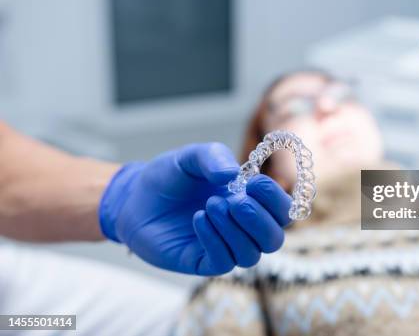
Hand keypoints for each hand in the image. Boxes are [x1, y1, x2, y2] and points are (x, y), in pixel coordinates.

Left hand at [98, 143, 291, 274]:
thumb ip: (212, 157)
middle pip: (275, 239)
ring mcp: (224, 246)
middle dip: (259, 220)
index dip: (276, 200)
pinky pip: (224, 262)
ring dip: (234, 230)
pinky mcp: (202, 262)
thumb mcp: (191, 157)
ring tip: (210, 206)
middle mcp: (242, 227)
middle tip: (234, 201)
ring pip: (252, 255)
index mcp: (250, 201)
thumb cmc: (170, 178)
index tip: (253, 183)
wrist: (134, 199)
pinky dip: (215, 239)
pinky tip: (199, 219)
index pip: (283, 211)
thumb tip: (231, 175)